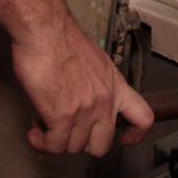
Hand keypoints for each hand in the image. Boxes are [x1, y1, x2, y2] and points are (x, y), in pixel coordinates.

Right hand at [11, 16, 152, 155]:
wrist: (46, 30)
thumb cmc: (63, 39)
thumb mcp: (96, 62)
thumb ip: (97, 85)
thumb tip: (87, 98)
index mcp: (115, 86)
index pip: (142, 118)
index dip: (135, 135)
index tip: (124, 139)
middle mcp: (104, 102)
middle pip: (102, 145)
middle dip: (82, 144)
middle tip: (68, 131)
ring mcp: (84, 111)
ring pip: (73, 147)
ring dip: (56, 141)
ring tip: (45, 125)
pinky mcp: (61, 116)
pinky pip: (53, 145)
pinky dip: (41, 142)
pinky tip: (36, 133)